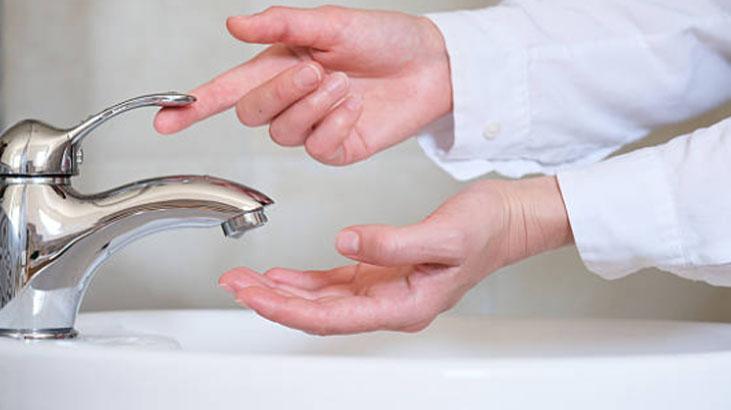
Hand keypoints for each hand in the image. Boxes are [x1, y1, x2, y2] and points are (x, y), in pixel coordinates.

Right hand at [154, 6, 451, 164]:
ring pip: (284, 133)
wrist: (430, 65)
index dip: (194, 106)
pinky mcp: (337, 148)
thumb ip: (283, 24)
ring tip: (345, 84)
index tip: (164, 119)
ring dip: (313, 106)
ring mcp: (313, 127)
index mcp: (280, 65)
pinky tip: (354, 108)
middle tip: (316, 70)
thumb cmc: (384, 38)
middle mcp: (291, 100)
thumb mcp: (332, 22)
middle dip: (281, 93)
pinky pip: (317, 147)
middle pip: (253, 113)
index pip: (227, 90)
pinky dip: (335, 125)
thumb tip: (235, 24)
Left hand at [219, 177, 572, 334]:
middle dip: (272, 302)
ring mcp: (386, 291)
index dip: (288, 309)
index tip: (253, 296)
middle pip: (319, 314)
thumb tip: (345, 242)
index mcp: (405, 305)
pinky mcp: (384, 273)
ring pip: (323, 301)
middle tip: (234, 287)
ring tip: (246, 281)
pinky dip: (306, 281)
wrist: (508, 220)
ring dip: (283, 292)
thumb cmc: (487, 229)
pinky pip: (336, 284)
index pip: (333, 316)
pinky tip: (283, 276)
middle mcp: (391, 304)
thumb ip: (393, 243)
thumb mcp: (444, 234)